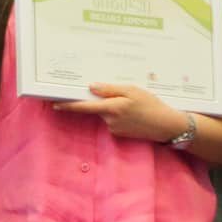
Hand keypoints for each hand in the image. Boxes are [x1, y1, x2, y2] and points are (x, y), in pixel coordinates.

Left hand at [52, 82, 188, 142]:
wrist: (167, 126)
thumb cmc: (151, 104)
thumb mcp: (132, 90)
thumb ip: (110, 89)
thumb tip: (91, 87)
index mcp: (112, 108)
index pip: (84, 106)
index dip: (69, 105)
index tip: (55, 104)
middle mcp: (110, 120)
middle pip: (97, 108)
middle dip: (102, 100)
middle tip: (120, 94)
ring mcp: (114, 129)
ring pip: (106, 114)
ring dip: (113, 107)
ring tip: (133, 103)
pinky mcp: (120, 134)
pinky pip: (114, 120)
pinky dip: (119, 114)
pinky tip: (134, 112)